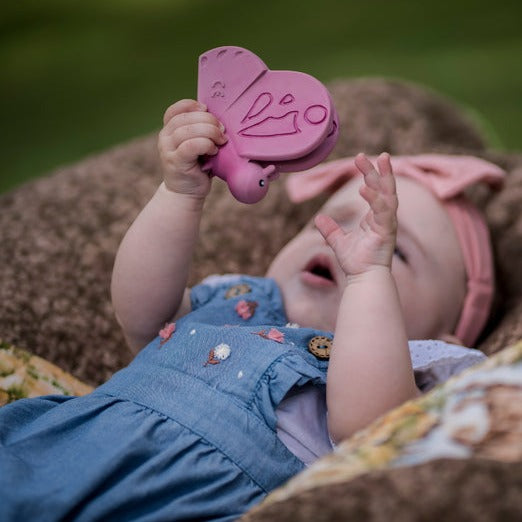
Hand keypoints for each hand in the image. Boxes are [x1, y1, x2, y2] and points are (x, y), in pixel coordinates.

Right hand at [158, 99, 227, 198]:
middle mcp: (164, 137)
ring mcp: (167, 149)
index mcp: (169, 129)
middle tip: (222, 131)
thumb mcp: (197, 145)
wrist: (186, 193)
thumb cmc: (197, 167)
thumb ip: (200, 130)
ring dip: (210, 133)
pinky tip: (214, 151)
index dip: (191, 105)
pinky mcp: (175, 161)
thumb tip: (220, 118)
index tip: (207, 109)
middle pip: (186, 118)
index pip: (175, 110)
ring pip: (189, 130)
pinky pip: (192, 145)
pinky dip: (206, 145)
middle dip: (208, 120)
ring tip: (220, 141)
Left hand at [315, 152, 397, 277]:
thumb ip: (330, 230)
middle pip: (385, 188)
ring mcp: (387, 224)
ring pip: (388, 195)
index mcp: (376, 218)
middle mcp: (384, 218)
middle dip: (380, 170)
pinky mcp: (386, 232)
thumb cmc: (356, 263)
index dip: (370, 174)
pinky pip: (383, 212)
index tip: (361, 159)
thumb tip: (319, 219)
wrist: (363, 279)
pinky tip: (364, 189)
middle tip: (375, 154)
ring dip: (382, 178)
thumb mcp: (338, 242)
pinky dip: (375, 200)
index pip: (376, 191)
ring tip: (376, 161)